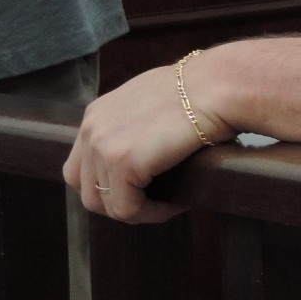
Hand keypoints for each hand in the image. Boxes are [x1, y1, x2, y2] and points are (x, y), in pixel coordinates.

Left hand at [62, 59, 229, 223]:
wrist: (219, 85)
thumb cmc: (203, 90)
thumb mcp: (153, 100)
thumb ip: (133, 123)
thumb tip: (142, 149)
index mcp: (96, 114)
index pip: (80, 168)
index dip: (107, 186)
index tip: (141, 189)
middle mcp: (92, 129)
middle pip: (87, 189)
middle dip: (120, 202)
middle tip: (155, 201)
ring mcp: (104, 146)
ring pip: (107, 204)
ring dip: (139, 210)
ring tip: (169, 204)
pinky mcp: (124, 163)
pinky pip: (129, 209)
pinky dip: (153, 213)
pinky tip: (177, 203)